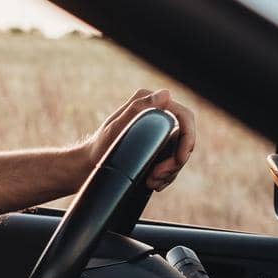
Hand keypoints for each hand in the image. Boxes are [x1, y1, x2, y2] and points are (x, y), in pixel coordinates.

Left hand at [81, 88, 196, 191]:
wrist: (89, 165)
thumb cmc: (99, 146)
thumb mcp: (116, 127)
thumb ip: (139, 107)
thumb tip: (166, 94)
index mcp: (149, 103)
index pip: (184, 117)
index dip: (188, 139)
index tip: (179, 160)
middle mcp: (156, 114)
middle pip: (184, 138)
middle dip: (175, 161)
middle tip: (157, 176)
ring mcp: (158, 131)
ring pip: (180, 152)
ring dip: (170, 171)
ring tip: (152, 181)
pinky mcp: (157, 146)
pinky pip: (172, 161)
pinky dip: (166, 175)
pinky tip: (154, 183)